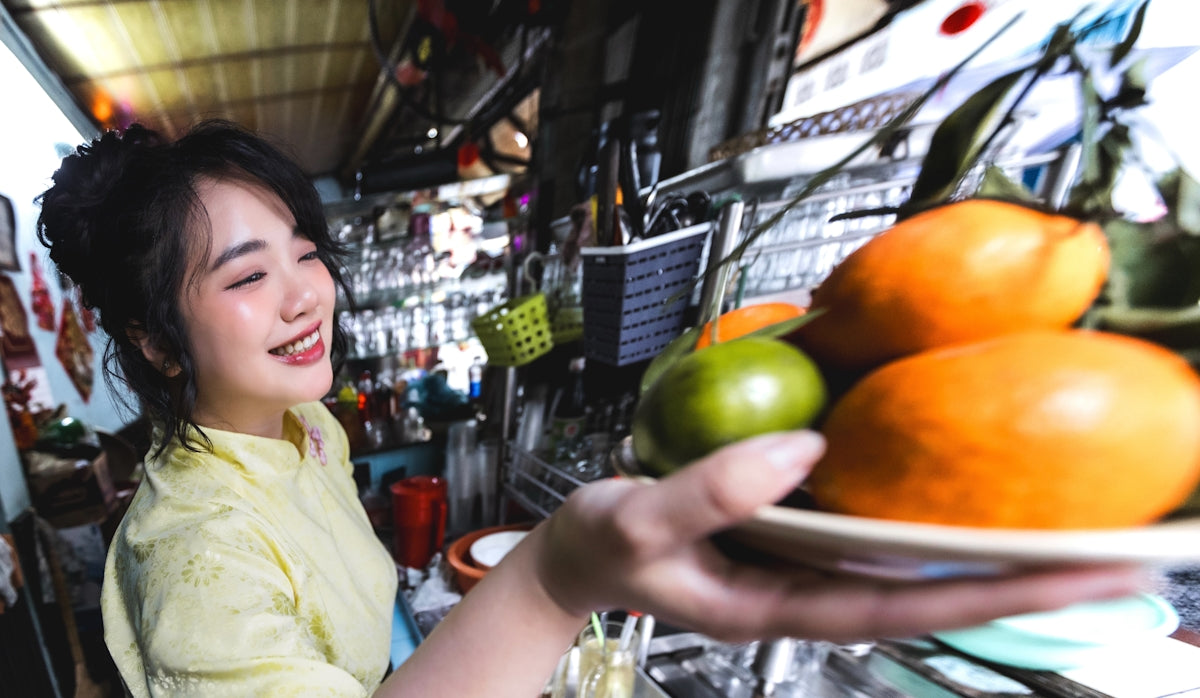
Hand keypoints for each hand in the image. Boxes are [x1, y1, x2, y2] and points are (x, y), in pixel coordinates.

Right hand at [536, 431, 1144, 643]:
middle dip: (1027, 576)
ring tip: (1071, 520)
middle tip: (1122, 551)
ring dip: (990, 542)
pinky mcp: (797, 524)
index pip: (910, 608)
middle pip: (937, 589)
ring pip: (914, 557)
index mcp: (780, 605)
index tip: (1082, 573)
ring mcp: (809, 558)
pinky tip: (964, 478)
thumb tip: (807, 451)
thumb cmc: (601, 546)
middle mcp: (812, 587)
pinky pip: (877, 518)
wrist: (579, 550)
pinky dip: (930, 504)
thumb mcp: (638, 521)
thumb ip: (713, 491)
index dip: (1000, 594)